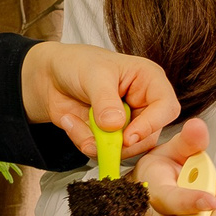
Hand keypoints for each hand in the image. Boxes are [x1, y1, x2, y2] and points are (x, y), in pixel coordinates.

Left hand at [20, 42, 178, 157]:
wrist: (50, 77)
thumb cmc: (78, 64)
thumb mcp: (93, 75)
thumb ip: (105, 101)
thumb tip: (115, 126)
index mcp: (149, 81)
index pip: (166, 108)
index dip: (151, 125)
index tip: (128, 137)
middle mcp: (143, 105)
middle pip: (148, 136)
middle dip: (120, 142)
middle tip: (97, 139)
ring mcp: (127, 123)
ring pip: (125, 150)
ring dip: (97, 143)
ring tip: (73, 121)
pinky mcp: (110, 137)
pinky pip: (103, 152)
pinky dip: (84, 142)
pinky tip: (71, 122)